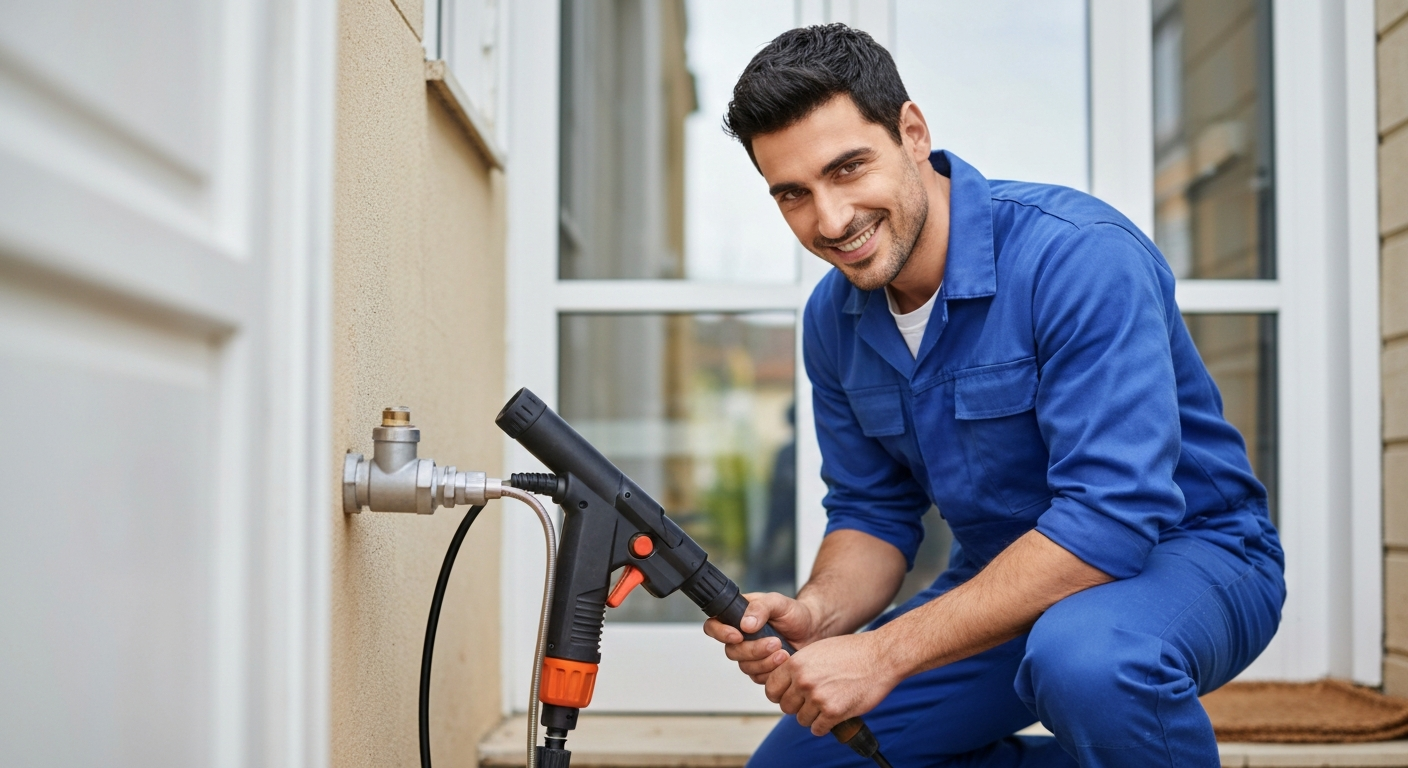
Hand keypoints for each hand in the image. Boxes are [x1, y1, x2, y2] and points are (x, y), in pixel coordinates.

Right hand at [702, 592, 817, 683]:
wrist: (813, 630)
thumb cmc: (794, 613)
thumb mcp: (778, 602)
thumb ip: (760, 608)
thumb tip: (745, 624)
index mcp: (737, 617)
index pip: (713, 626)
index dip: (721, 633)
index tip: (738, 635)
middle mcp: (740, 637)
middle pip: (732, 651)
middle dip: (754, 650)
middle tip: (775, 642)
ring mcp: (749, 655)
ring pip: (745, 666)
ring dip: (766, 661)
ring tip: (784, 651)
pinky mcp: (761, 669)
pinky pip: (758, 677)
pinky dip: (772, 670)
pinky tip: (785, 660)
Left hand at [765, 631, 899, 735]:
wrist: (880, 657)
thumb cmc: (851, 652)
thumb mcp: (817, 650)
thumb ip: (798, 667)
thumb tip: (785, 685)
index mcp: (796, 664)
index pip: (771, 689)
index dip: (780, 694)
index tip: (790, 695)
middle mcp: (803, 681)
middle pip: (786, 707)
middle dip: (797, 706)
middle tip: (812, 701)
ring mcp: (818, 698)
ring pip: (802, 719)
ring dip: (813, 716)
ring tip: (826, 704)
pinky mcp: (834, 712)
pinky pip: (818, 729)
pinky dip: (825, 725)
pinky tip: (833, 714)